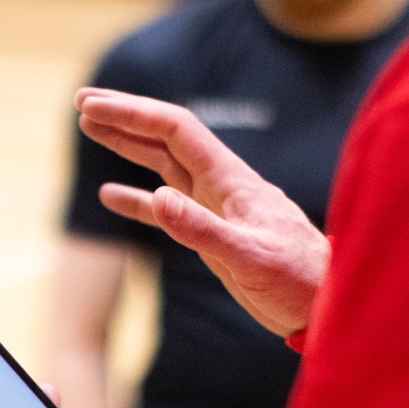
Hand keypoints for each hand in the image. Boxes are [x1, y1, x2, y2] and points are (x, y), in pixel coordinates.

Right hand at [76, 88, 327, 336]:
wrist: (326, 304)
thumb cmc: (300, 279)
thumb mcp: (249, 257)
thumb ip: (201, 229)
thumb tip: (158, 197)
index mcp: (230, 179)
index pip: (174, 130)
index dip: (132, 112)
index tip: (93, 105)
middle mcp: (221, 184)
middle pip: (165, 138)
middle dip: (125, 117)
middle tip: (82, 102)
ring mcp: (216, 207)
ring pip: (163, 165)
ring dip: (127, 146)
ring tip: (90, 129)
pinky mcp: (214, 233)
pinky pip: (167, 208)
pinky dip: (137, 198)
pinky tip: (111, 195)